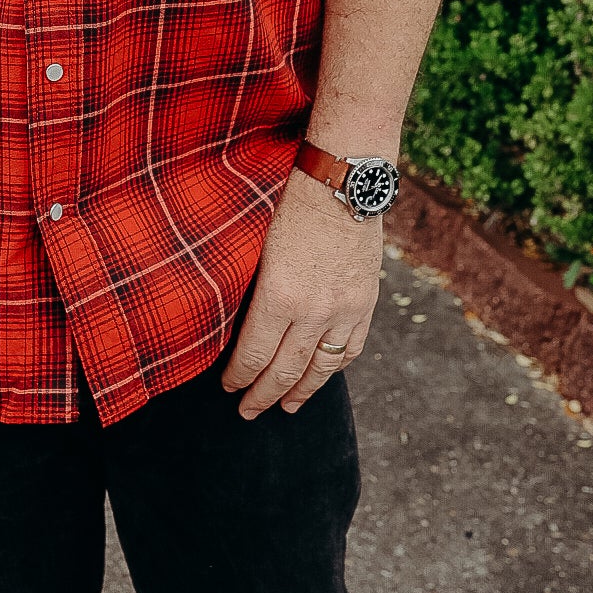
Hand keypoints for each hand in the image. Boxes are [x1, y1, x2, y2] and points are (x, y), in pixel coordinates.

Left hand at [221, 167, 381, 417]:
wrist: (343, 180)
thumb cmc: (290, 201)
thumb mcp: (257, 243)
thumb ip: (249, 287)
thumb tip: (231, 322)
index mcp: (280, 295)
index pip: (253, 354)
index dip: (238, 377)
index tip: (227, 388)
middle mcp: (314, 311)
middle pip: (285, 370)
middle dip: (262, 395)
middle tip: (247, 412)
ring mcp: (344, 310)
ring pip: (321, 368)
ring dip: (300, 392)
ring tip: (286, 407)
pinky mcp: (365, 303)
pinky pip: (351, 349)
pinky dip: (335, 368)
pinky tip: (322, 376)